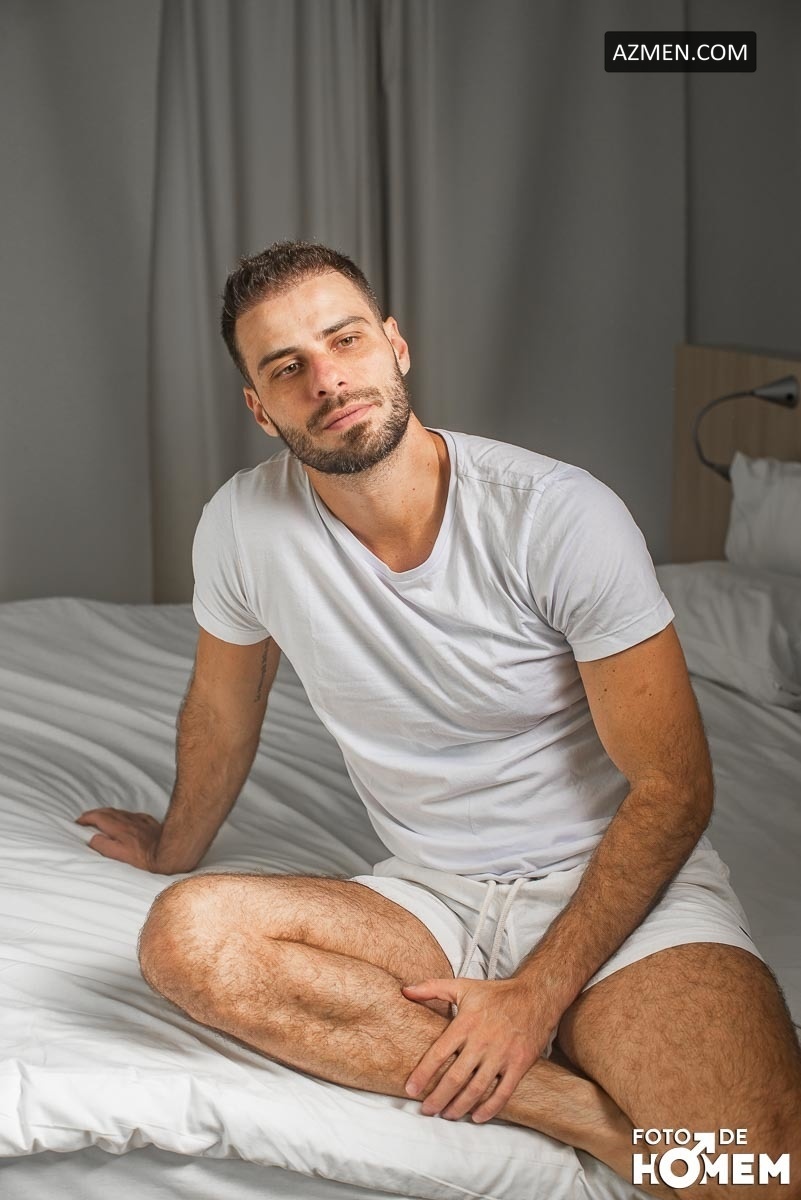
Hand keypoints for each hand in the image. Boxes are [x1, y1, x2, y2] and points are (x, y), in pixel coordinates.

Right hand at [76, 808, 162, 871]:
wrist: (170, 853)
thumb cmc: (145, 858)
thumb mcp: (119, 855)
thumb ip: (103, 845)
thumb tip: (93, 838)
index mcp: (119, 829)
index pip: (99, 818)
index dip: (87, 818)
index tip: (79, 821)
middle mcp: (129, 821)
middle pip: (109, 812)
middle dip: (95, 813)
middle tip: (87, 818)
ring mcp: (141, 821)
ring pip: (121, 812)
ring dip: (109, 813)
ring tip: (102, 817)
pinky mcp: (151, 823)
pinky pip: (135, 815)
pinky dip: (125, 815)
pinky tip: (127, 818)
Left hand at [402, 976, 556, 1122]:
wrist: (535, 995)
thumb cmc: (496, 993)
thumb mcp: (463, 986)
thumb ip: (432, 988)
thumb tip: (405, 991)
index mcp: (466, 1023)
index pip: (439, 1053)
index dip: (423, 1074)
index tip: (411, 1089)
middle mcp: (482, 1041)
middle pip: (455, 1077)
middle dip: (438, 1097)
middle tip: (426, 1110)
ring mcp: (502, 1054)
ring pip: (476, 1088)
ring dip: (459, 1106)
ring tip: (447, 1115)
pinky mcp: (519, 1064)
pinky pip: (503, 1092)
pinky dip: (489, 1108)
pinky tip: (476, 1117)